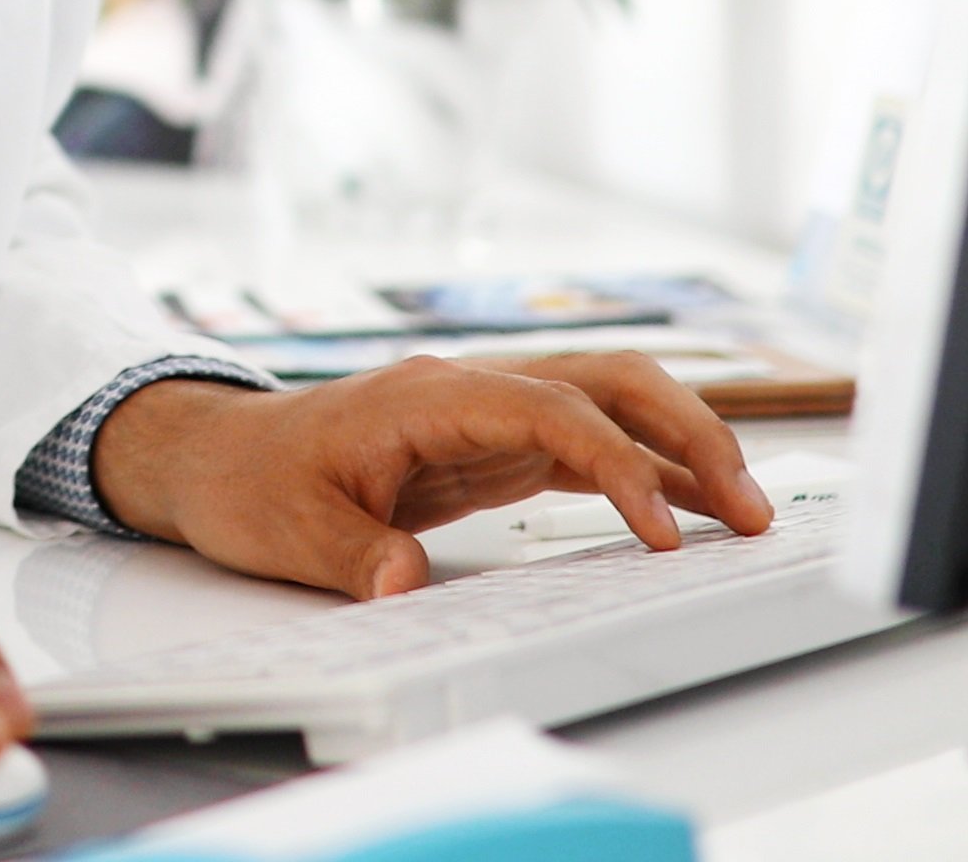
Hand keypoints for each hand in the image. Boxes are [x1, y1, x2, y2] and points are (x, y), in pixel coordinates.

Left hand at [89, 354, 774, 597]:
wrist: (217, 456)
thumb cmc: (252, 481)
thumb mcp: (291, 531)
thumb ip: (354, 556)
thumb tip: (406, 586)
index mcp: (427, 395)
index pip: (552, 410)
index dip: (618, 465)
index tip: (663, 531)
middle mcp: (471, 387)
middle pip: (607, 381)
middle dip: (688, 434)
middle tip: (750, 507)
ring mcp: (488, 410)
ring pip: (610, 403)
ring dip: (681, 446)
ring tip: (746, 512)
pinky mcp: (493, 443)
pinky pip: (585, 443)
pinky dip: (642, 471)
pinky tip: (686, 512)